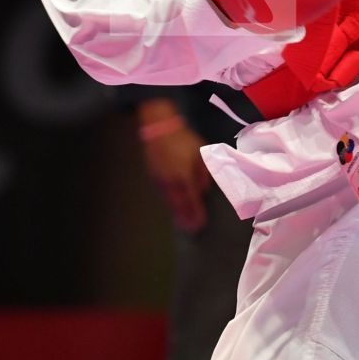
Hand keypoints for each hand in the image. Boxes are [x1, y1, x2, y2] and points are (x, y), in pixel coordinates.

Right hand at [137, 100, 211, 231]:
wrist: (159, 129)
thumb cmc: (183, 139)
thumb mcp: (200, 152)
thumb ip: (204, 172)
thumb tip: (205, 189)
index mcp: (184, 176)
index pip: (192, 200)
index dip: (196, 213)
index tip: (200, 224)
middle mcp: (171, 182)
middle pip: (179, 205)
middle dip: (186, 219)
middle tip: (192, 230)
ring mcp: (160, 181)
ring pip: (170, 202)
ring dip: (177, 214)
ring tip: (183, 224)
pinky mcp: (154, 177)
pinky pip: (163, 195)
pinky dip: (169, 204)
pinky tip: (173, 208)